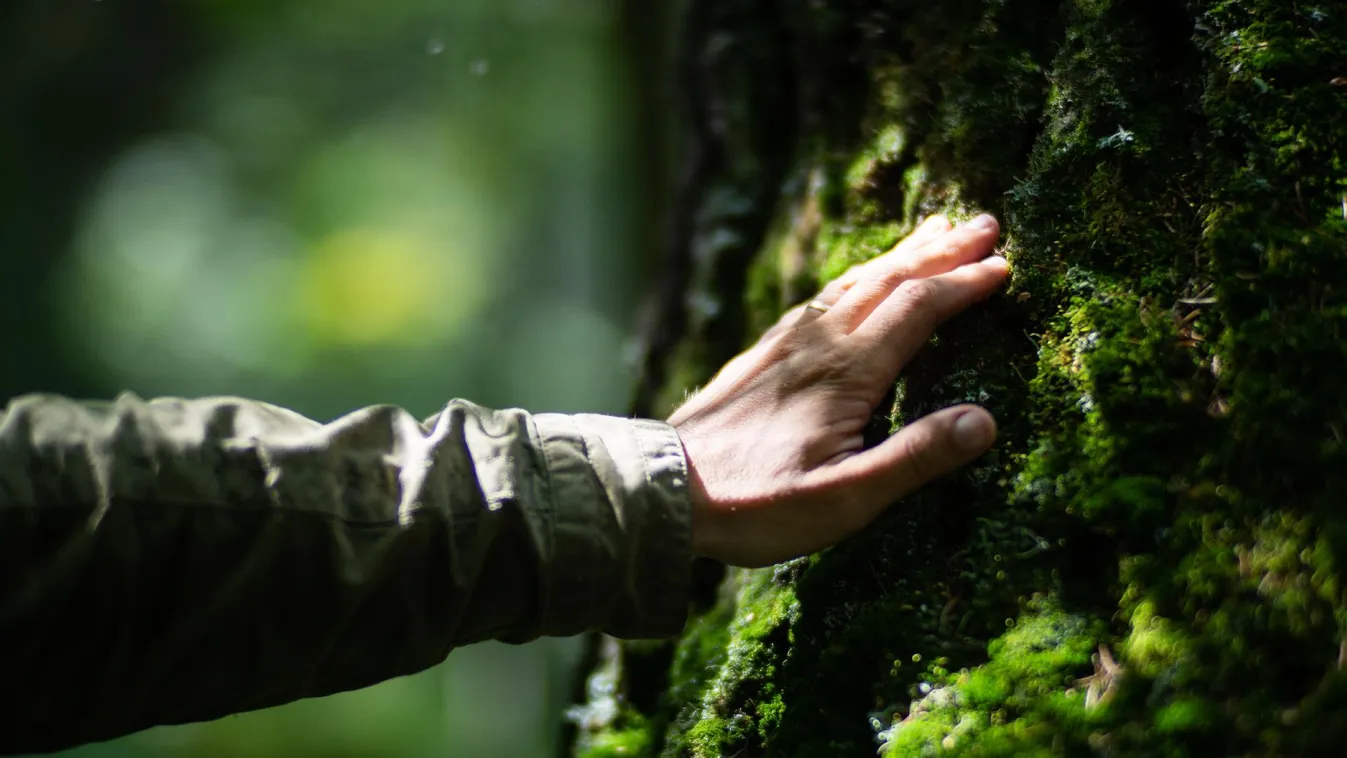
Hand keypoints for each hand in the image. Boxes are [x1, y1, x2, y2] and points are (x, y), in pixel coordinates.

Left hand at [670, 213, 1008, 566]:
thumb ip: (914, 459)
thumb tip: (985, 421)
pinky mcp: (759, 353)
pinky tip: (852, 282)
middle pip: (888, 280)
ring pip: (851, 283)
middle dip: (940, 251)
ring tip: (933, 231)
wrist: (664, 488)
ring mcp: (784, 343)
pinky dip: (852, 277)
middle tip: (984, 222)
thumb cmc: (756, 503)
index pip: (919, 310)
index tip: (1006, 266)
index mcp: (847, 372)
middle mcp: (818, 344)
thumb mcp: (843, 499)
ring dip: (899, 255)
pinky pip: (818, 299)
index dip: (965, 285)